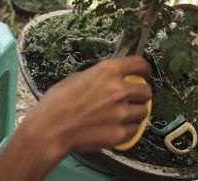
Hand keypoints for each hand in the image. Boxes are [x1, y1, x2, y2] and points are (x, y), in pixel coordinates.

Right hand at [20, 56, 151, 154]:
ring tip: (121, 115)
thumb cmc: (57, 100)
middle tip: (130, 98)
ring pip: (143, 112)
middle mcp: (120, 90)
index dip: (143, 69)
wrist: (51, 129)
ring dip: (135, 112)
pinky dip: (127, 128)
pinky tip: (115, 127)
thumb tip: (109, 79)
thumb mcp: (77, 78)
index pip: (139, 64)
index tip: (143, 73)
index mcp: (108, 71)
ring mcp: (122, 113)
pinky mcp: (121, 133)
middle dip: (140, 94)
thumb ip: (99, 77)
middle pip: (146, 91)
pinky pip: (134, 129)